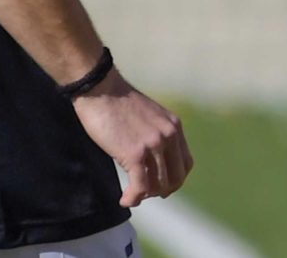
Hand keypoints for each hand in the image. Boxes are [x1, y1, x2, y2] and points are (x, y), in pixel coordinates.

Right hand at [72, 70, 193, 205]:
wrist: (100, 88)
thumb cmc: (117, 102)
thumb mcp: (149, 116)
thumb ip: (156, 134)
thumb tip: (154, 160)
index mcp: (173, 126)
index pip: (185, 163)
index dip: (174, 179)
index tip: (160, 184)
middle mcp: (168, 135)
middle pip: (176, 178)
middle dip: (161, 190)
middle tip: (145, 192)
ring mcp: (153, 145)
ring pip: (159, 185)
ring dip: (145, 195)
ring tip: (132, 195)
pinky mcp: (135, 154)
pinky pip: (140, 186)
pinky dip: (133, 197)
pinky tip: (124, 199)